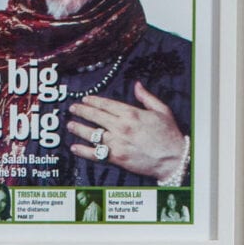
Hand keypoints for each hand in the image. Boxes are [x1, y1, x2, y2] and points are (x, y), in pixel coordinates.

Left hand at [66, 84, 187, 183]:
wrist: (173, 159)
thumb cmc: (169, 135)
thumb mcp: (161, 110)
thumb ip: (146, 97)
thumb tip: (137, 85)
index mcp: (131, 113)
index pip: (106, 104)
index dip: (93, 101)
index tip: (85, 98)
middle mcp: (121, 127)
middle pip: (96, 117)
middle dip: (82, 111)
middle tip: (73, 108)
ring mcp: (117, 143)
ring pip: (92, 134)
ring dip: (78, 128)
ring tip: (70, 124)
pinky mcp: (117, 158)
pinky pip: (95, 153)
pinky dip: (83, 151)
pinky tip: (75, 147)